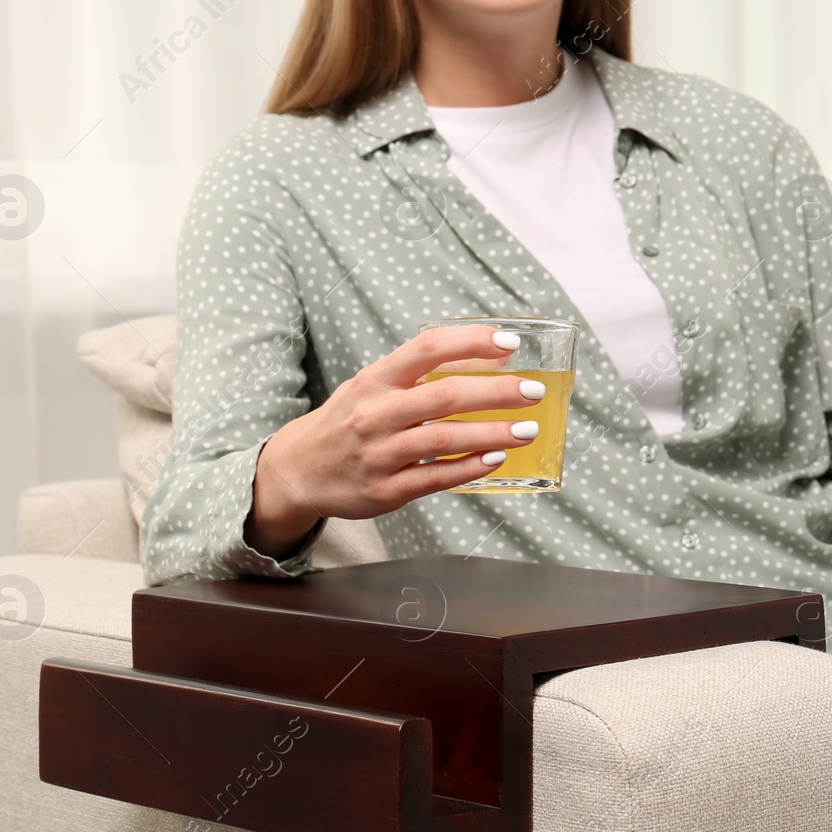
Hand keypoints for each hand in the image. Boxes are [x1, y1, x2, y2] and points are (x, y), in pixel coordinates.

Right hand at [245, 326, 544, 558]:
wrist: (298, 470)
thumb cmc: (348, 421)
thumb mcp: (373, 386)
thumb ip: (420, 374)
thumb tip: (489, 359)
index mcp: (375, 379)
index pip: (427, 349)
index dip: (471, 342)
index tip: (509, 343)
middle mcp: (375, 413)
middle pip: (444, 396)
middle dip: (496, 392)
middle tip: (533, 391)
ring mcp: (379, 454)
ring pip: (444, 440)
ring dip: (492, 433)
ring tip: (527, 430)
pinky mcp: (386, 490)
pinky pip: (435, 478)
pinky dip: (469, 467)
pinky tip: (496, 458)